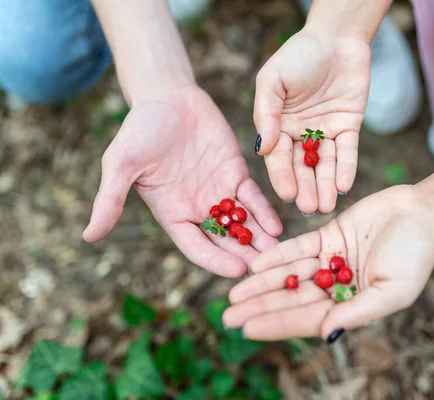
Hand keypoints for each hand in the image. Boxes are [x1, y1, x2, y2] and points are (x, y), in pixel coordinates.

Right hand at [83, 86, 282, 276]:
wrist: (167, 97)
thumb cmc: (139, 129)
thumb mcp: (121, 164)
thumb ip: (110, 198)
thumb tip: (88, 235)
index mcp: (172, 214)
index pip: (195, 246)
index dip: (216, 260)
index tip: (238, 271)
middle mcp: (197, 209)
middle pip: (224, 241)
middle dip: (245, 255)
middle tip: (268, 268)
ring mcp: (219, 192)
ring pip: (242, 223)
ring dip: (260, 239)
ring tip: (278, 251)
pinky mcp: (236, 174)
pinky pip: (253, 198)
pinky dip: (264, 212)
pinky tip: (278, 225)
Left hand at [222, 186, 433, 339]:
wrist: (424, 213)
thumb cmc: (416, 255)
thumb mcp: (393, 290)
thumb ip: (358, 311)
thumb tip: (325, 333)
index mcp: (351, 305)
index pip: (307, 319)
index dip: (276, 323)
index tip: (247, 329)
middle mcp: (336, 287)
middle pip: (290, 299)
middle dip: (259, 308)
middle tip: (226, 317)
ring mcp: (330, 261)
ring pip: (289, 275)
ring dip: (261, 284)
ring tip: (233, 294)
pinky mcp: (328, 236)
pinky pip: (298, 248)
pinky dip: (278, 256)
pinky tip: (256, 264)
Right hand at [254, 28, 369, 213]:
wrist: (336, 37)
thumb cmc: (298, 55)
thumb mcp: (273, 80)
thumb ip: (266, 113)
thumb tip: (261, 149)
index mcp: (278, 125)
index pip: (279, 157)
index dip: (283, 177)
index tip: (287, 195)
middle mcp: (300, 133)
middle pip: (303, 167)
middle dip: (307, 188)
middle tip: (310, 209)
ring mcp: (325, 132)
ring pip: (325, 164)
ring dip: (326, 185)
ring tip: (327, 206)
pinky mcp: (348, 127)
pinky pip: (347, 151)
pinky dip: (346, 168)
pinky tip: (345, 185)